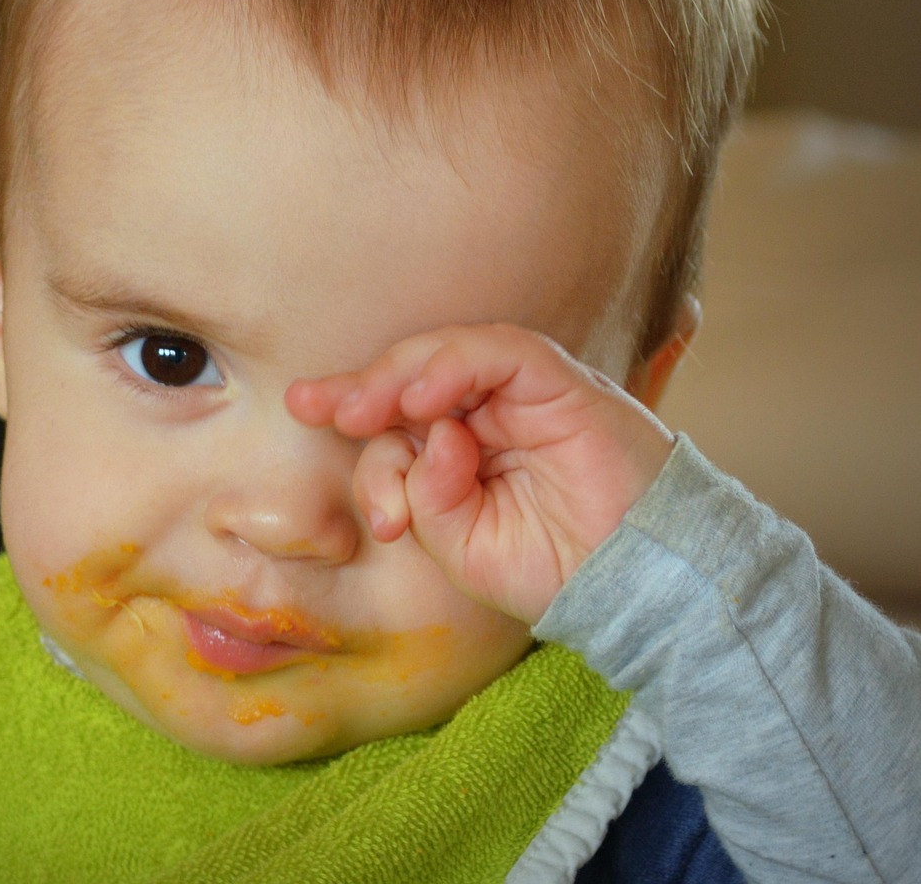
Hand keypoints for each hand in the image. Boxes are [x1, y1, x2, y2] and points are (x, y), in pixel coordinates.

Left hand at [285, 324, 674, 625]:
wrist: (636, 586)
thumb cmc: (554, 569)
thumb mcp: (460, 546)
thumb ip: (423, 496)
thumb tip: (420, 441)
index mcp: (462, 447)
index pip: (397, 414)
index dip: (352, 405)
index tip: (305, 407)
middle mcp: (489, 411)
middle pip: (414, 375)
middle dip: (362, 386)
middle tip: (322, 407)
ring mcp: (524, 394)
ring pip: (450, 353)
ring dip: (400, 377)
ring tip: (366, 410)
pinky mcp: (560, 382)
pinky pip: (501, 353)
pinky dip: (456, 366)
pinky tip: (424, 400)